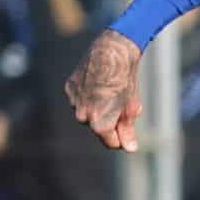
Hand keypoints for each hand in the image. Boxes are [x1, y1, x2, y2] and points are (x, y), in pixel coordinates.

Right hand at [65, 28, 144, 151]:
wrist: (112, 51)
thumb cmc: (125, 80)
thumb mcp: (130, 108)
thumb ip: (127, 130)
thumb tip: (130, 148)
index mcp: (99, 125)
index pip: (111, 143)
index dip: (122, 135)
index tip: (127, 125)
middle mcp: (83, 116)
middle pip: (99, 127)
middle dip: (110, 119)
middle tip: (121, 102)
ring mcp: (73, 102)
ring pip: (88, 112)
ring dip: (98, 106)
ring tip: (110, 89)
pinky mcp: (69, 88)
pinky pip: (80, 99)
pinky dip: (88, 94)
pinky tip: (97, 81)